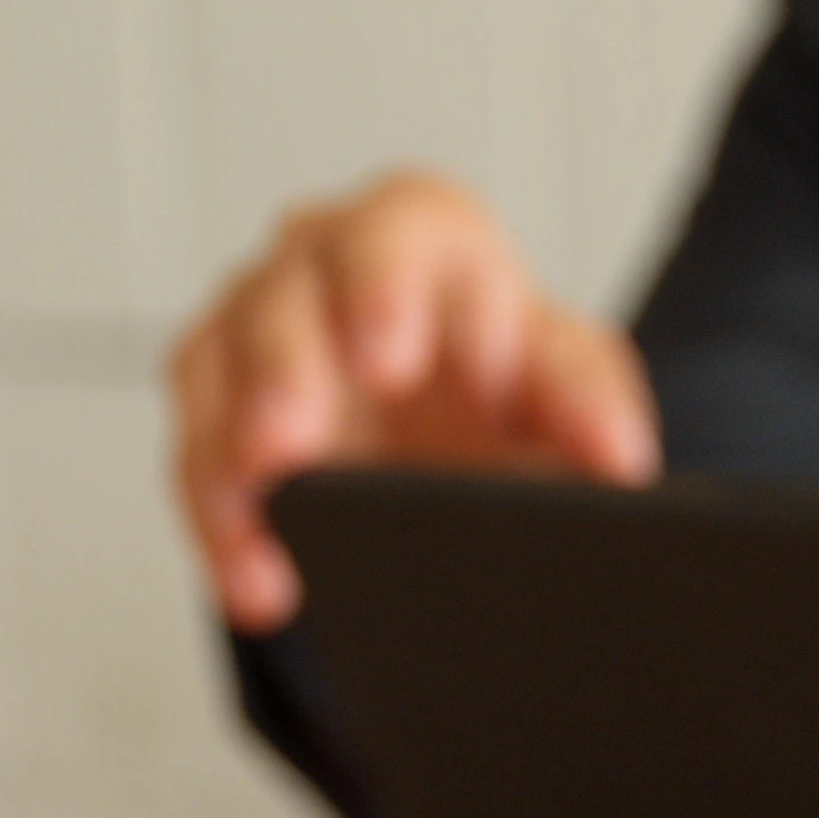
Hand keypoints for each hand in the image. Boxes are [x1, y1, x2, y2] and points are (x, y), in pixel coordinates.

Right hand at [165, 169, 659, 631]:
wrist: (461, 450)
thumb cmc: (510, 390)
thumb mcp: (570, 390)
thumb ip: (593, 406)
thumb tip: (619, 458)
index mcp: (428, 241)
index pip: (403, 232)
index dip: (384, 288)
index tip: (387, 359)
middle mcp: (325, 264)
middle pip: (287, 297)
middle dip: (284, 370)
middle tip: (290, 442)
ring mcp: (258, 327)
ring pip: (218, 371)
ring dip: (230, 454)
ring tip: (261, 527)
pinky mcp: (215, 402)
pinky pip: (199, 459)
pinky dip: (224, 527)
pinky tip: (258, 585)